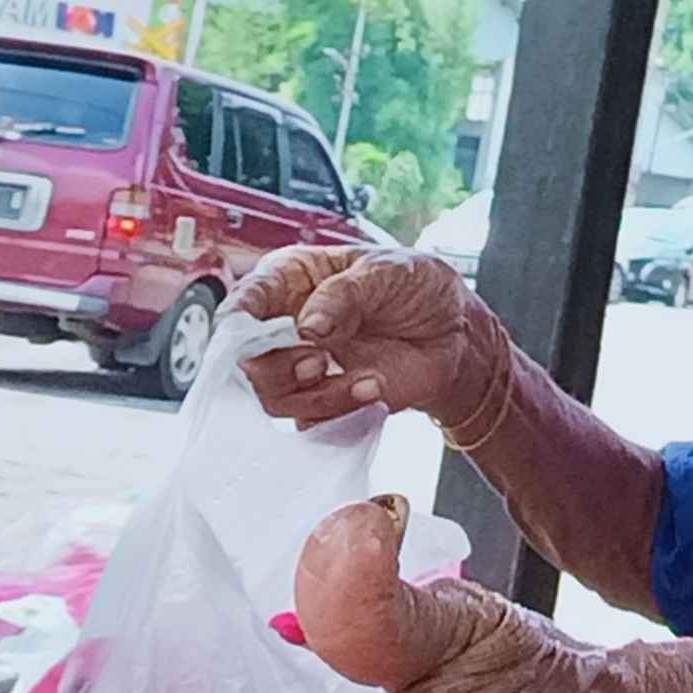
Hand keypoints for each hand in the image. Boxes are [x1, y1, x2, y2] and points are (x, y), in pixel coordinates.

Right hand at [226, 246, 503, 432]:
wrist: (455, 331)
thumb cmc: (415, 287)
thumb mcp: (387, 271)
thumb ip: (344, 294)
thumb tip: (307, 326)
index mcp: (293, 280)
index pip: (246, 300)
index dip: (238, 318)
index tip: (247, 328)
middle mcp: (288, 326)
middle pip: (248, 359)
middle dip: (276, 365)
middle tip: (317, 357)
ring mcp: (306, 367)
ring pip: (274, 396)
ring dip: (313, 393)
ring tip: (359, 379)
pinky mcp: (328, 401)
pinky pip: (312, 421)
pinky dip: (341, 410)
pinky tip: (374, 388)